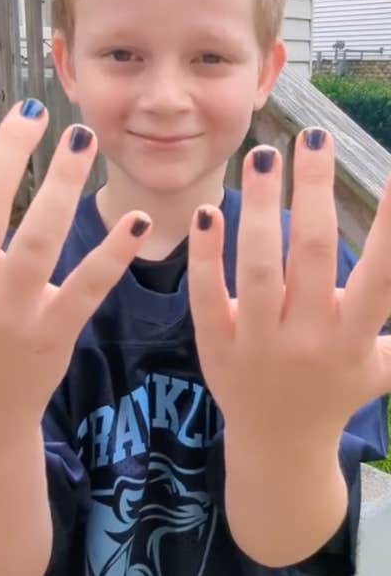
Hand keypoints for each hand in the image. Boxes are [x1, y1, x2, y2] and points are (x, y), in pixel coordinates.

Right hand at [0, 100, 150, 433]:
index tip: (26, 114)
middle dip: (21, 155)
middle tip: (57, 118)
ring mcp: (14, 311)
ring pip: (39, 240)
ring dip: (64, 188)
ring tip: (85, 145)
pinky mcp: (51, 335)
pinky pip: (84, 286)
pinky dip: (111, 251)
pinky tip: (135, 219)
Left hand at [189, 134, 390, 448]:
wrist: (280, 446)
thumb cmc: (336, 390)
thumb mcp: (380, 363)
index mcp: (354, 337)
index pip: (383, 274)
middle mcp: (309, 338)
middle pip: (314, 254)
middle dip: (314, 191)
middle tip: (312, 135)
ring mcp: (258, 342)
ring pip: (258, 266)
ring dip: (259, 206)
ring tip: (261, 155)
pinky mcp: (216, 344)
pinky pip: (207, 293)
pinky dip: (207, 253)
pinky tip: (209, 209)